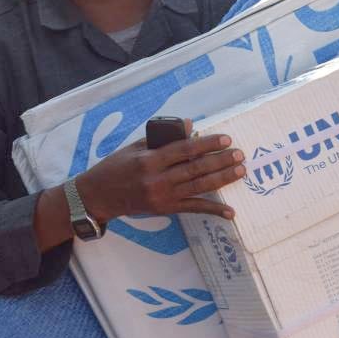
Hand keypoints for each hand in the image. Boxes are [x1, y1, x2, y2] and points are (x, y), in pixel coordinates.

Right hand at [76, 120, 244, 221]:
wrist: (98, 196)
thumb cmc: (116, 167)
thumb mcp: (136, 147)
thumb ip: (163, 138)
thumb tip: (189, 125)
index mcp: (150, 160)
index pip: (185, 149)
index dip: (207, 143)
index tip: (226, 138)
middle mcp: (158, 179)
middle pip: (196, 169)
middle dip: (220, 161)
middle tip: (239, 154)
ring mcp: (163, 197)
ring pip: (199, 187)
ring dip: (222, 179)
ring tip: (240, 171)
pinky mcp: (166, 210)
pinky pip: (194, 209)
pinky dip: (213, 210)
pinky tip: (230, 212)